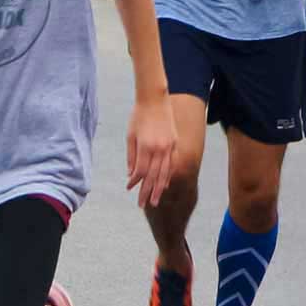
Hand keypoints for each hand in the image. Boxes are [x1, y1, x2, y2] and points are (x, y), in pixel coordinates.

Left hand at [125, 93, 177, 207]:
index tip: (130, 190)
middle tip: (144, 205)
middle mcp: (159, 148)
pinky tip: (164, 185)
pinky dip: (168, 176)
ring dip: (159, 188)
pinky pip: (172, 164)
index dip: (136, 182)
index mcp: (146, 146)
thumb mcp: (130, 136)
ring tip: (155, 200)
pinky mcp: (175, 144)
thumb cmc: (138, 117)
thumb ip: (131, 156)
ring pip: (165, 172)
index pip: (141, 170)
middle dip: (148, 192)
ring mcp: (170, 146)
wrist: (155, 100)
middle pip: (154, 176)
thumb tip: (131, 174)